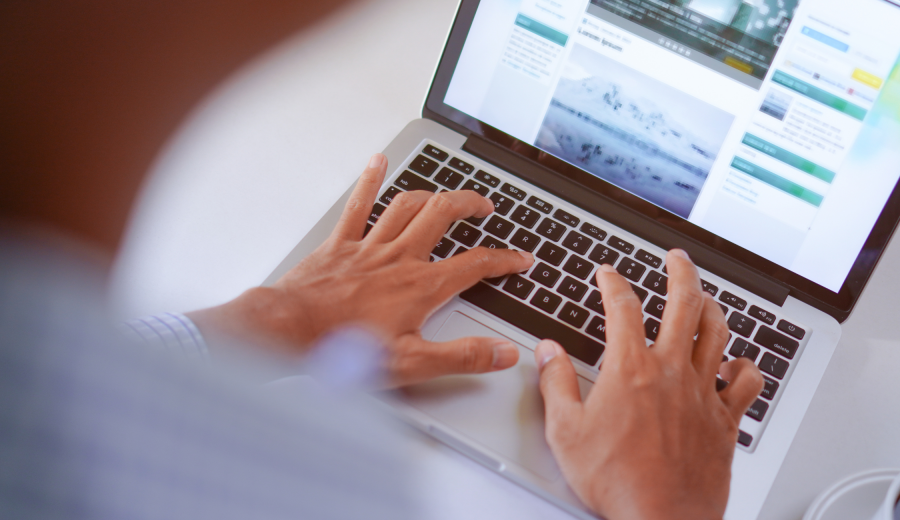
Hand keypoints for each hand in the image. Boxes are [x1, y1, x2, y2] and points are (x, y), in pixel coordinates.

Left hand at [189, 153, 533, 386]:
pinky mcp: (340, 244)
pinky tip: (377, 163)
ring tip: (446, 192)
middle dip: (470, 205)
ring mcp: (369, 247)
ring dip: (431, 194)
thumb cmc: (344, 349)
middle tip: (486, 206)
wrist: (291, 331)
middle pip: (443, 217)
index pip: (475, 265)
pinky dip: (370, 181)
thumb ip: (462, 356)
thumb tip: (503, 354)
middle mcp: (399, 258)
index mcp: (420, 286)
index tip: (521, 259)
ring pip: (408, 206)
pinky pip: (358, 205)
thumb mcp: (413, 363)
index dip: (505, 260)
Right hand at [534, 250, 762, 519]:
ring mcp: (702, 394)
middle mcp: (671, 373)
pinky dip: (745, 366)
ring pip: (718, 333)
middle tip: (676, 258)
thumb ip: (555, 383)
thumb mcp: (565, 431)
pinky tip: (738, 363)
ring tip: (706, 297)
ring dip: (712, 307)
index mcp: (630, 370)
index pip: (623, 307)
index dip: (613, 282)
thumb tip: (548, 351)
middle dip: (681, 272)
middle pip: (684, 303)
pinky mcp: (724, 421)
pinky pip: (745, 383)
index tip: (608, 273)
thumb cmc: (616, 481)